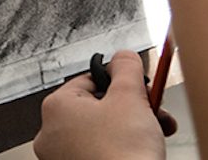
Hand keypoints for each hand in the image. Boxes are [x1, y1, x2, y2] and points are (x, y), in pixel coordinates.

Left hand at [33, 49, 174, 159]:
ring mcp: (62, 157)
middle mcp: (52, 133)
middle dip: (132, 106)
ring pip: (102, 130)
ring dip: (132, 126)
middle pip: (99, 106)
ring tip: (155, 131)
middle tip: (153, 109)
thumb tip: (123, 57)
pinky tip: (141, 150)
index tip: (140, 88)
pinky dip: (121, 147)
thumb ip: (126, 66)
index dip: (122, 81)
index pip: (91, 79)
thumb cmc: (122, 153)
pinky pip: (100, 151)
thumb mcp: (130, 95)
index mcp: (56, 107)